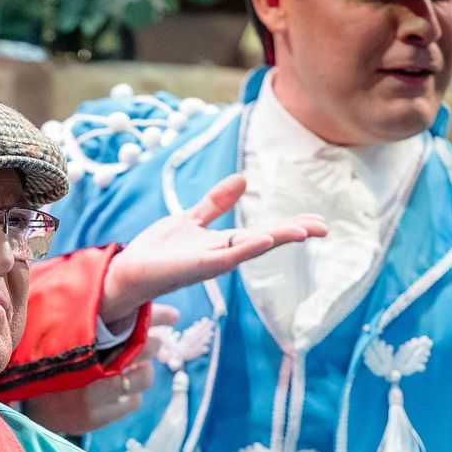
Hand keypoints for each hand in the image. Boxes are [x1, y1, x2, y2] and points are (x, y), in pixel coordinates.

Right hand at [21, 306, 179, 434]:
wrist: (22, 403)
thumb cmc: (50, 363)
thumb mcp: (69, 335)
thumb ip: (97, 319)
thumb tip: (141, 300)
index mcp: (77, 340)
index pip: (128, 323)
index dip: (153, 317)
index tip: (171, 316)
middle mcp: (83, 367)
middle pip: (141, 348)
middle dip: (153, 342)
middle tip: (154, 341)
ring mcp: (89, 396)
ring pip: (141, 378)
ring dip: (144, 371)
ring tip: (137, 367)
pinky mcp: (92, 419)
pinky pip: (132, 402)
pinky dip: (132, 394)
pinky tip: (121, 389)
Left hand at [99, 174, 326, 320]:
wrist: (127, 271)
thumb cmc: (157, 252)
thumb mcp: (190, 220)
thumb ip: (215, 204)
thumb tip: (242, 180)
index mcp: (223, 243)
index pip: (264, 232)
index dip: (290, 226)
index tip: (318, 221)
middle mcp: (223, 254)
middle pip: (265, 240)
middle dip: (294, 233)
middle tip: (324, 227)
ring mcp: (212, 261)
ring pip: (252, 248)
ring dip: (278, 239)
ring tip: (304, 230)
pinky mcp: (198, 266)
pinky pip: (228, 257)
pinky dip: (247, 248)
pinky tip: (266, 239)